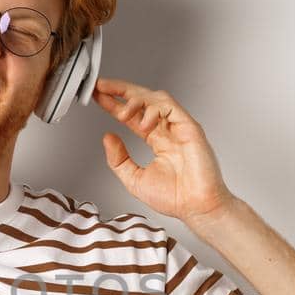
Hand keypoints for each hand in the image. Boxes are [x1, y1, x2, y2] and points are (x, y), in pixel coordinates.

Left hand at [92, 77, 235, 221]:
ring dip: (135, 100)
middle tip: (102, 87)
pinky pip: (171, 107)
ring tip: (122, 112)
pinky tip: (142, 122)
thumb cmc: (174, 197)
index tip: (98, 96)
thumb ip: (119, 159)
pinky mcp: (189, 127)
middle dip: (121, 90)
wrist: (196, 207)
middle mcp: (168, 130)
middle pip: (143, 100)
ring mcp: (179, 127)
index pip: (132, 115)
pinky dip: (153, 109)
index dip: (114, 104)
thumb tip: (108, 138)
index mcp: (157, 140)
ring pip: (156, 99)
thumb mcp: (134, 178)